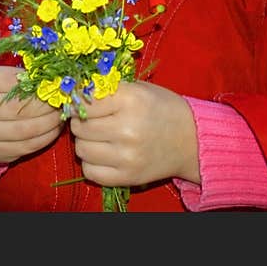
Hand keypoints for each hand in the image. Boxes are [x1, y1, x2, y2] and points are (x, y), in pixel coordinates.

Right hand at [0, 65, 63, 164]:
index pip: (15, 82)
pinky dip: (46, 137)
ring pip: (28, 130)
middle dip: (48, 105)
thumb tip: (53, 79)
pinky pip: (29, 146)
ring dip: (51, 123)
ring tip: (60, 115)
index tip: (54, 84)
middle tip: (62, 102)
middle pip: (22, 108)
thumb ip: (20, 77)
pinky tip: (53, 129)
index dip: (39, 84)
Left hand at [68, 81, 198, 186]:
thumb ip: (106, 89)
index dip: (79, 102)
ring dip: (85, 143)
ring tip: (100, 137)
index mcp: (130, 100)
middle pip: (79, 127)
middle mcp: (127, 129)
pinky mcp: (128, 177)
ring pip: (81, 149)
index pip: (83, 102)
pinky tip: (103, 155)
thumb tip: (73, 93)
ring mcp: (127, 156)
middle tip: (94, 121)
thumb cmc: (162, 108)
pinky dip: (92, 163)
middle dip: (81, 123)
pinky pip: (90, 171)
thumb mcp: (138, 88)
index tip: (83, 104)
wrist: (193, 140)